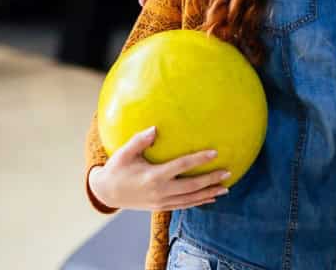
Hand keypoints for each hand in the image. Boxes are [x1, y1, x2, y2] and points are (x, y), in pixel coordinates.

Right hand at [89, 126, 229, 211]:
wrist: (107, 193)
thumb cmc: (117, 169)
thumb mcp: (124, 152)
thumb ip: (140, 140)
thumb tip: (155, 128)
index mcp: (153, 176)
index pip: (181, 166)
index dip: (199, 159)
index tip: (214, 153)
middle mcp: (160, 191)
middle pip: (192, 186)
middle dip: (211, 180)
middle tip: (228, 172)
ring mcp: (162, 202)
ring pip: (191, 199)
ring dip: (209, 194)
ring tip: (225, 188)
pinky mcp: (161, 207)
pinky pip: (184, 205)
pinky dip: (199, 202)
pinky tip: (210, 198)